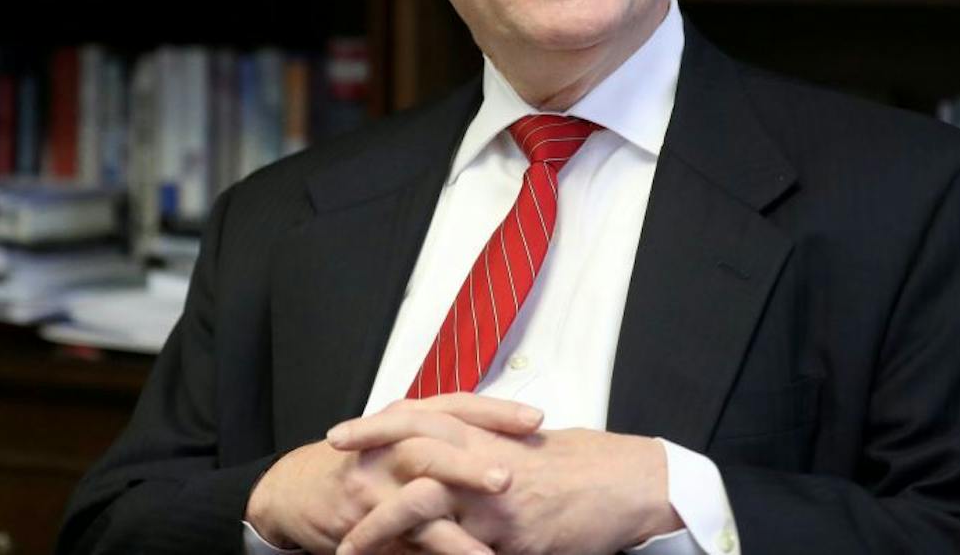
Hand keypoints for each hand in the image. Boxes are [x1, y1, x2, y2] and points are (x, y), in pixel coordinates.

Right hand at [245, 394, 544, 554]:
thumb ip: (447, 436)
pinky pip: (400, 539)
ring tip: (488, 549)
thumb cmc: (365, 462)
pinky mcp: (362, 520)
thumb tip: (509, 442)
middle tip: (509, 477)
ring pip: (417, 498)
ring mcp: (374, 482)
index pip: (457, 405)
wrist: (298, 490)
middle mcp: (390, 443)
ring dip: (453, 527)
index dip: (496, 412)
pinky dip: (431, 553)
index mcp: (407, 417)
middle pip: (434, 443)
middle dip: (472, 461)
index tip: (537, 420)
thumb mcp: (402, 437)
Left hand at [331, 425, 682, 554]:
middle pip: (411, 459)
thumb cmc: (585, 465)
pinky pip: (461, 553)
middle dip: (365, 474)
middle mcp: (486, 462)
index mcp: (488, 436)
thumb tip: (455, 459)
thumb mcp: (528, 447)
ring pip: (424, 510)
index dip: (377, 425)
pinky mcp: (515, 539)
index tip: (341, 435)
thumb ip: (487, 450)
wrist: (631, 484)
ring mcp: (498, 503)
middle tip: (328, 482)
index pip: (421, 418)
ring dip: (382, 529)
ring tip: (348, 549)